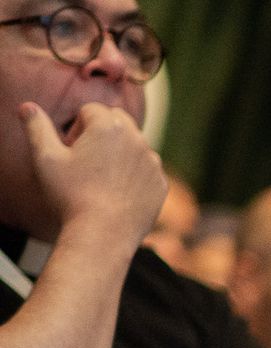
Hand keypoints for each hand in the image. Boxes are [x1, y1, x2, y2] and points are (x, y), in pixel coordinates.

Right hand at [18, 102, 164, 247]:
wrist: (103, 235)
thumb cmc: (71, 195)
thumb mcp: (45, 158)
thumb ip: (37, 127)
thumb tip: (28, 107)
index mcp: (109, 126)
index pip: (91, 110)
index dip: (76, 128)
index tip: (71, 150)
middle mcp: (137, 139)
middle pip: (117, 120)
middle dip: (101, 131)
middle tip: (86, 159)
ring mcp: (153, 163)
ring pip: (134, 145)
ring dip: (119, 152)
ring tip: (100, 178)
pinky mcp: (161, 184)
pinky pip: (146, 170)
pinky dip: (134, 174)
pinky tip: (117, 192)